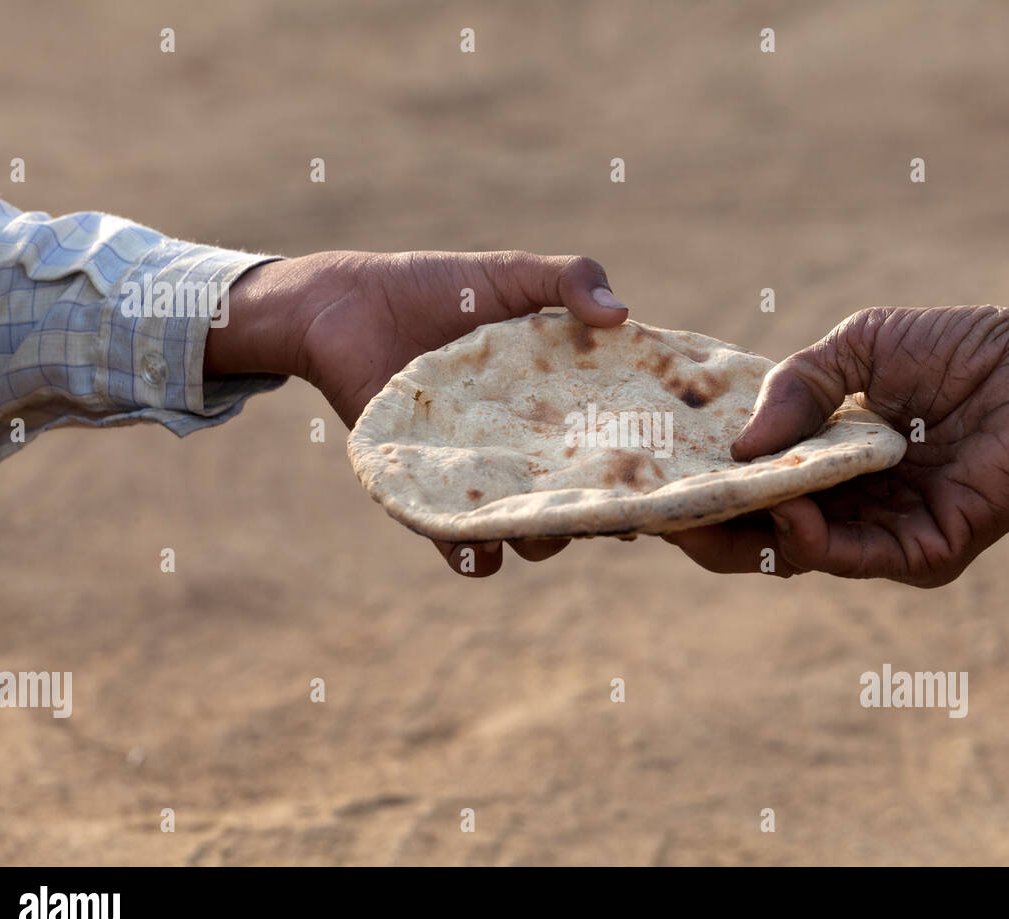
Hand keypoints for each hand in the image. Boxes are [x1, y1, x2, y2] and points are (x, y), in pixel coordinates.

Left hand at [209, 249, 628, 575]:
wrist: (346, 307)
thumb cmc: (437, 287)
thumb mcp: (511, 273)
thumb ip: (568, 280)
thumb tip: (623, 313)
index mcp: (558, 402)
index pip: (609, 443)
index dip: (636, 462)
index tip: (662, 472)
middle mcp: (526, 446)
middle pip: (575, 497)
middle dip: (594, 512)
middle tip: (604, 507)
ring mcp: (480, 470)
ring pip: (525, 529)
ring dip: (540, 538)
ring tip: (543, 529)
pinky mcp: (429, 488)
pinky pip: (455, 539)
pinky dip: (471, 554)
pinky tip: (479, 549)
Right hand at [664, 305, 1008, 586]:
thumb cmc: (959, 348)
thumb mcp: (856, 348)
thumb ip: (794, 389)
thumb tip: (735, 448)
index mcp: (827, 459)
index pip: (750, 486)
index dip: (701, 484)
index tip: (648, 474)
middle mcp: (849, 504)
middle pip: (758, 536)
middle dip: (705, 525)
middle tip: (657, 508)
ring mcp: (885, 534)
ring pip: (795, 555)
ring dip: (748, 532)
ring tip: (710, 503)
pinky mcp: (927, 552)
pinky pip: (854, 559)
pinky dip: (811, 541)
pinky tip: (787, 507)